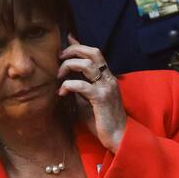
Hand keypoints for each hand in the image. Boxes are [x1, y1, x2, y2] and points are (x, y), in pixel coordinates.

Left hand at [57, 36, 126, 151]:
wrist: (119, 137)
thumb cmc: (102, 121)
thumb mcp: (88, 100)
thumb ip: (81, 87)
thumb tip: (68, 78)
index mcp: (107, 77)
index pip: (95, 54)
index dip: (80, 44)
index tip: (66, 40)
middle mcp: (108, 78)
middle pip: (92, 52)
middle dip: (73, 50)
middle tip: (59, 58)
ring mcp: (106, 87)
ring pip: (87, 64)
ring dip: (69, 66)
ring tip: (59, 76)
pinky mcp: (101, 98)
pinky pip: (82, 85)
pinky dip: (68, 85)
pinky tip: (62, 93)